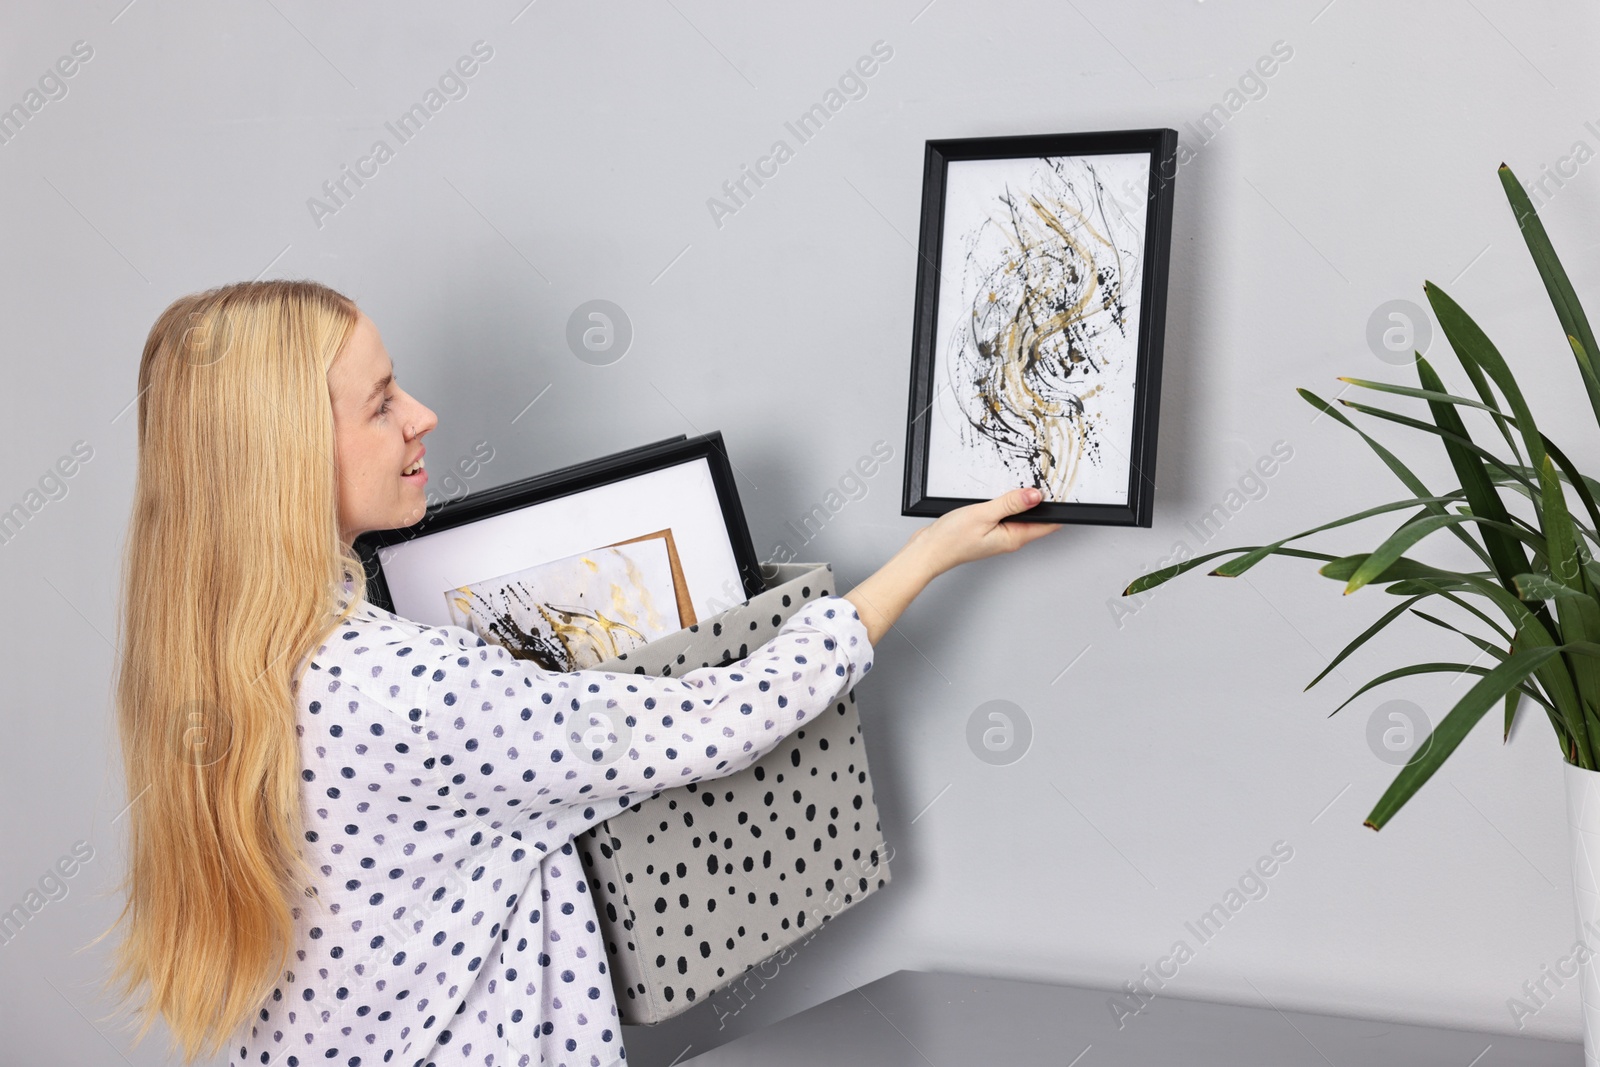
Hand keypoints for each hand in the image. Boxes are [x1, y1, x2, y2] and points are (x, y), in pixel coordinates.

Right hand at [903, 487, 1062, 578]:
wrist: (927, 552)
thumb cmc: (951, 540)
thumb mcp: (984, 515)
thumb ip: (1010, 504)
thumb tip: (1035, 495)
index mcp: (1014, 537)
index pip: (1048, 524)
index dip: (1059, 508)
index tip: (1065, 490)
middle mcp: (1009, 538)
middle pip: (1036, 518)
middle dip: (1043, 501)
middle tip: (1048, 479)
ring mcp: (998, 535)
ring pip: (1019, 515)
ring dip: (1023, 501)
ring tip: (1026, 484)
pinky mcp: (987, 530)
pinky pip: (1004, 515)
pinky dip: (1006, 503)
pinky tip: (1001, 494)